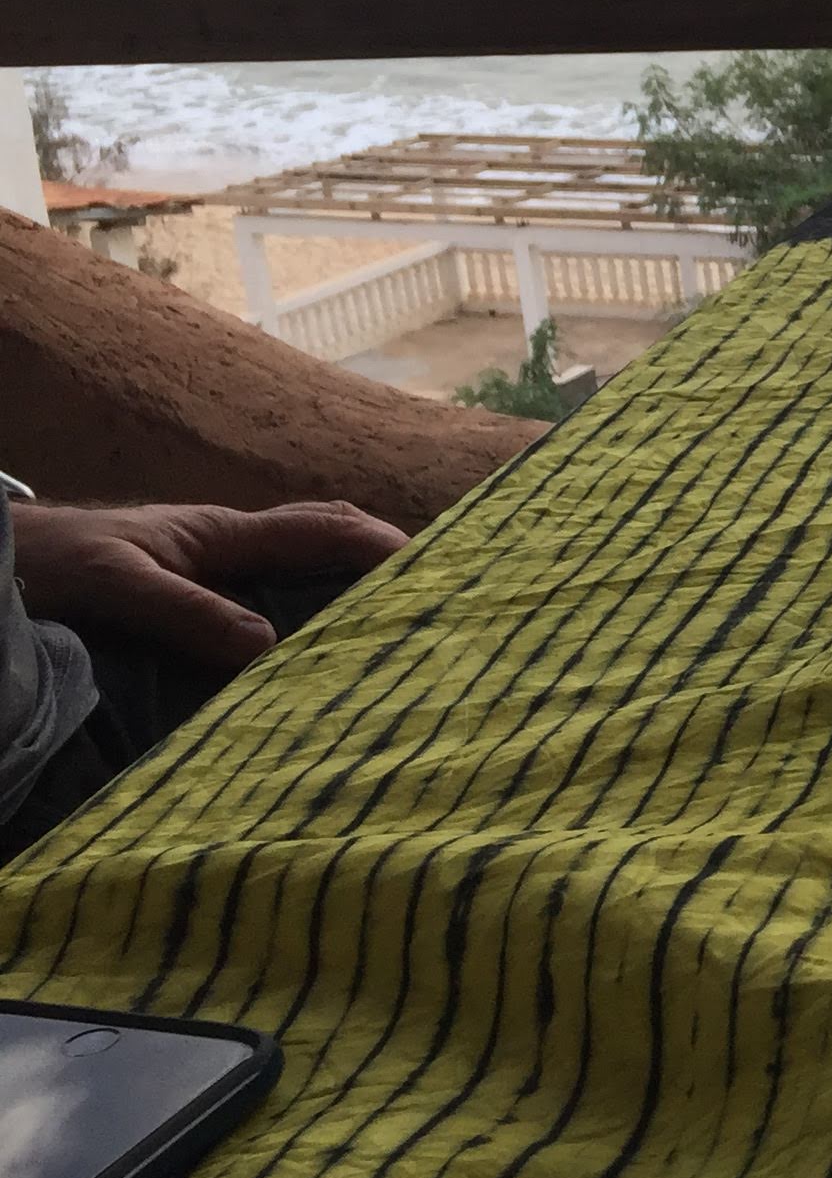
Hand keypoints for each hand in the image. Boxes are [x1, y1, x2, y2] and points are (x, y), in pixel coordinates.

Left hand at [10, 501, 405, 669]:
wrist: (3, 559)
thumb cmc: (53, 562)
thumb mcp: (118, 586)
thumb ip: (188, 613)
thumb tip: (269, 649)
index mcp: (222, 533)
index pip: (324, 529)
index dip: (385, 545)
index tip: (440, 570)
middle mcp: (226, 544)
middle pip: (325, 534)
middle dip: (385, 552)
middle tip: (442, 585)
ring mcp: (211, 565)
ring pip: (300, 561)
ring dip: (350, 577)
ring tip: (397, 614)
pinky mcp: (192, 591)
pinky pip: (269, 591)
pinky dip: (309, 604)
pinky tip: (316, 641)